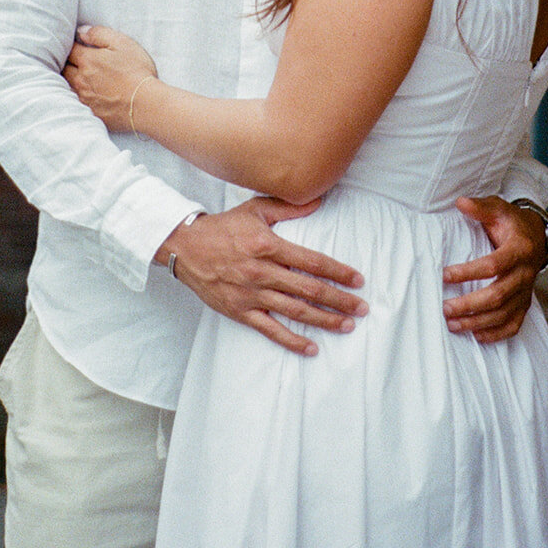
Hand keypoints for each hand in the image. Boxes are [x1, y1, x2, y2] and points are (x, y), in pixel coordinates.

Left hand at [63, 24, 156, 130]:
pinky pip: (78, 101)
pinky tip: (88, 94)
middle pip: (65, 68)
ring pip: (69, 86)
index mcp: (87, 60)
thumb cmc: (136, 71)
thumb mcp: (122, 43)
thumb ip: (99, 34)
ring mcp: (84, 97)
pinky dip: (79, 95)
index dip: (73, 45)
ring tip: (80, 76)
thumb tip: (81, 32)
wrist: (145, 104)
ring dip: (71, 79)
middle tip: (75, 59)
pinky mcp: (90, 112)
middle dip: (68, 62)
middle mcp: (80, 79)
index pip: (70, 49)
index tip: (78, 44)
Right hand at [159, 197, 367, 355]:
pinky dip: (292, 341)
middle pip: (309, 289)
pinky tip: (312, 348)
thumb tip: (319, 200)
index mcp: (269, 245)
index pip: (312, 261)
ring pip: (295, 311)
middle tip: (361, 308)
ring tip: (347, 326)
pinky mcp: (240, 311)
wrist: (185, 247)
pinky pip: (271, 330)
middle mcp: (262, 272)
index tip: (358, 280)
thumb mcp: (256, 209)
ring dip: (324, 320)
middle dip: (339, 300)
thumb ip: (289, 207)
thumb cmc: (223, 227)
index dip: (338, 272)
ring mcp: (252, 294)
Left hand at [442, 196, 547, 344]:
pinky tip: (477, 336)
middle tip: (446, 308)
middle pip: (498, 295)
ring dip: (477, 322)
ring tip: (452, 324)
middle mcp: (525, 273)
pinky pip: (514, 325)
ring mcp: (526, 291)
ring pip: (503, 314)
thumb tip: (460, 202)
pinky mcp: (525, 304)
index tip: (445, 274)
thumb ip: (480, 207)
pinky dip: (497, 334)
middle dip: (470, 304)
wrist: (536, 237)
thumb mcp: (498, 209)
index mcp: (519, 249)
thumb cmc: (511, 223)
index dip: (469, 272)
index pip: (493, 265)